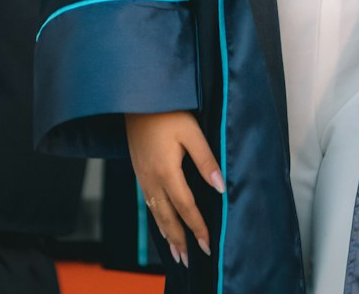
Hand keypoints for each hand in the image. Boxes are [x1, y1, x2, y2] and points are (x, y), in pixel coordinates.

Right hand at [125, 111, 224, 267]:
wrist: (137, 99)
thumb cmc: (167, 111)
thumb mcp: (192, 132)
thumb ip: (206, 159)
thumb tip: (220, 186)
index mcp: (167, 172)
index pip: (185, 207)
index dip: (197, 227)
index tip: (207, 244)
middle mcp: (152, 179)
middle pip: (166, 217)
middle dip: (178, 239)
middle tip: (188, 259)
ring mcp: (142, 176)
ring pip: (155, 212)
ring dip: (166, 233)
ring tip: (175, 251)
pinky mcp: (138, 170)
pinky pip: (147, 202)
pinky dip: (156, 218)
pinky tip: (161, 221)